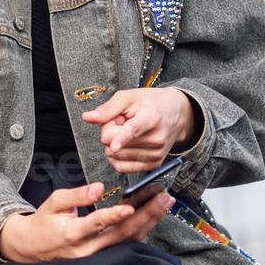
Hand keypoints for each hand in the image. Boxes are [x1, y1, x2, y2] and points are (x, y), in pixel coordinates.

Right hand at [0, 182, 173, 263]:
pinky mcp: (104, 258)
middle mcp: (88, 249)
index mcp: (72, 233)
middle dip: (146, 214)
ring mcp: (97, 257)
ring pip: (128, 241)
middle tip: (162, 197)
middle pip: (122, 234)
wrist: (34, 248)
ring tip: (163, 203)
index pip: (97, 223)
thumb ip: (77, 195)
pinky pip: (126, 245)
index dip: (114, 215)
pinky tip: (153, 216)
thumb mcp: (54, 203)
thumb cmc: (44, 223)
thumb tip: (99, 187)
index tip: (130, 207)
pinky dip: (142, 230)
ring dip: (149, 221)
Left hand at [82, 88, 198, 173]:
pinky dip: (118, 156)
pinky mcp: (153, 165)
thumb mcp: (129, 97)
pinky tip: (126, 145)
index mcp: (151, 117)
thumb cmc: (151, 103)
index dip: (122, 138)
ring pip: (116, 156)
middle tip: (122, 122)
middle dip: (110, 132)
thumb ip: (107, 109)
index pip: (133, 130)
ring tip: (128, 131)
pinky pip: (122, 167)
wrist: (176, 114)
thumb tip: (87, 117)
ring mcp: (156, 154)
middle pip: (114, 143)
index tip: (114, 146)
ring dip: (114, 144)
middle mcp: (156, 139)